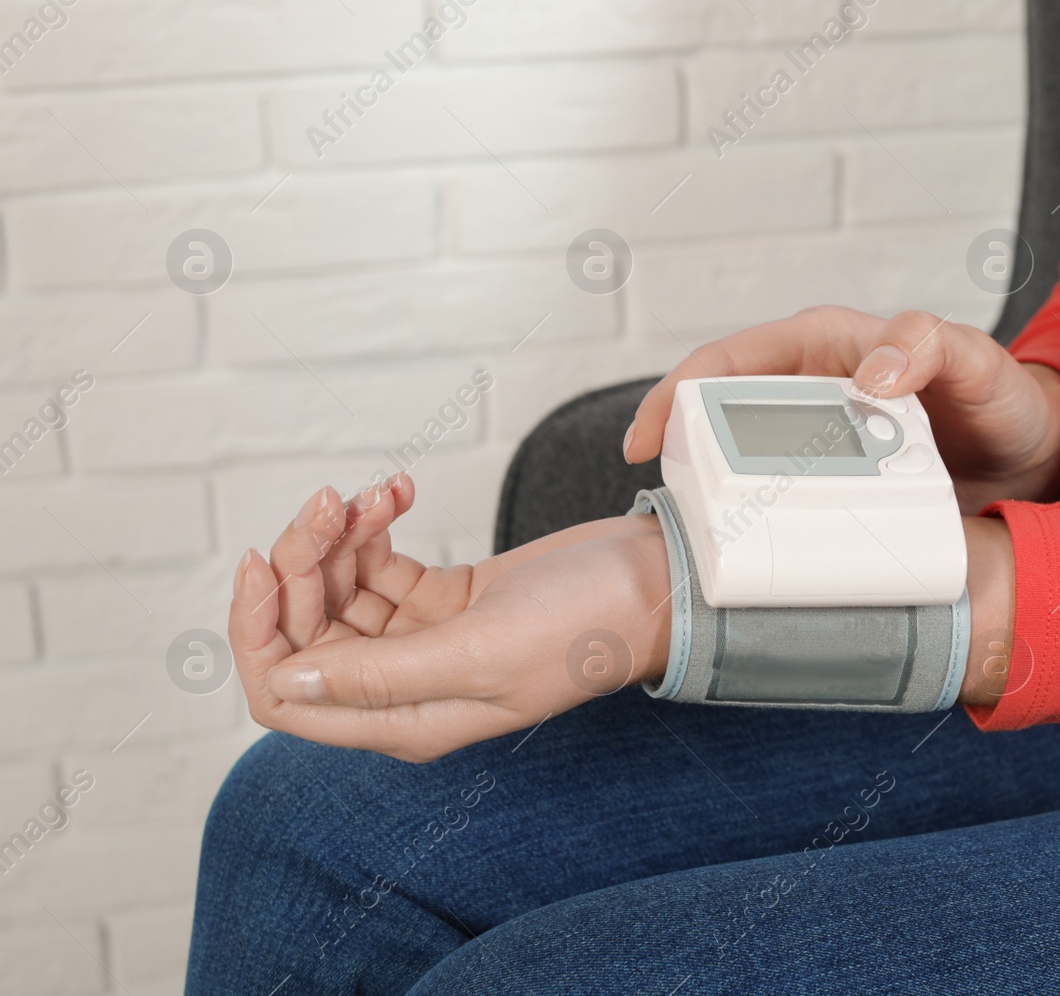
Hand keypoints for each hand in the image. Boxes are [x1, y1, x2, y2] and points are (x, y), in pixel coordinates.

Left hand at [227, 479, 670, 761]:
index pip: (286, 693)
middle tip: (336, 502)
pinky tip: (400, 491)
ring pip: (337, 588)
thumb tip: (287, 680)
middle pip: (305, 630)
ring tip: (373, 494)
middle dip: (303, 560)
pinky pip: (379, 561)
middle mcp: (404, 686)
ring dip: (339, 534)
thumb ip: (380, 675)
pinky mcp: (444, 598)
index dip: (258, 631)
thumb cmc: (585, 628)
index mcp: (405, 718)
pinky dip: (376, 524)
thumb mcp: (479, 653)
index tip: (268, 562)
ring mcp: (422, 641)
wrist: (651, 582)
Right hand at [624, 306, 1059, 511]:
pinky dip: (759, 526)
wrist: (1037, 455)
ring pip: (745, 465)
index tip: (648, 439)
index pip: (728, 360)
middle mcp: (812, 389)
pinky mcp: (837, 486)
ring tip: (688, 540)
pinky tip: (746, 559)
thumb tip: (870, 374)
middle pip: (720, 416)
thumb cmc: (1004, 397)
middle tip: (662, 506)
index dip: (677, 393)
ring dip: (714, 498)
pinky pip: (783, 501)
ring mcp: (821, 442)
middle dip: (680, 455)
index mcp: (826, 346)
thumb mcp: (976, 361)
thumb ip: (928, 347)